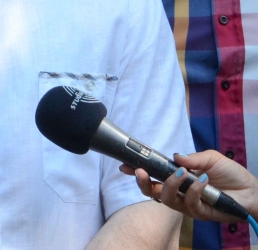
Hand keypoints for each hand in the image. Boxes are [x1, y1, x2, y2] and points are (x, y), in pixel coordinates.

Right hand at [120, 151, 257, 222]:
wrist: (250, 190)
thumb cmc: (229, 173)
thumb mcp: (209, 158)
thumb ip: (191, 159)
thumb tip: (174, 157)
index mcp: (178, 177)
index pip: (154, 175)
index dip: (139, 171)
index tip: (125, 164)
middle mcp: (179, 192)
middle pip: (154, 192)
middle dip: (144, 182)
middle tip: (141, 172)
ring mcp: (188, 204)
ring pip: (168, 199)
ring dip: (170, 184)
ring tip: (181, 173)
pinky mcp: (199, 213)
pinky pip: (190, 203)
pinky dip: (194, 190)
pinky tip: (203, 181)